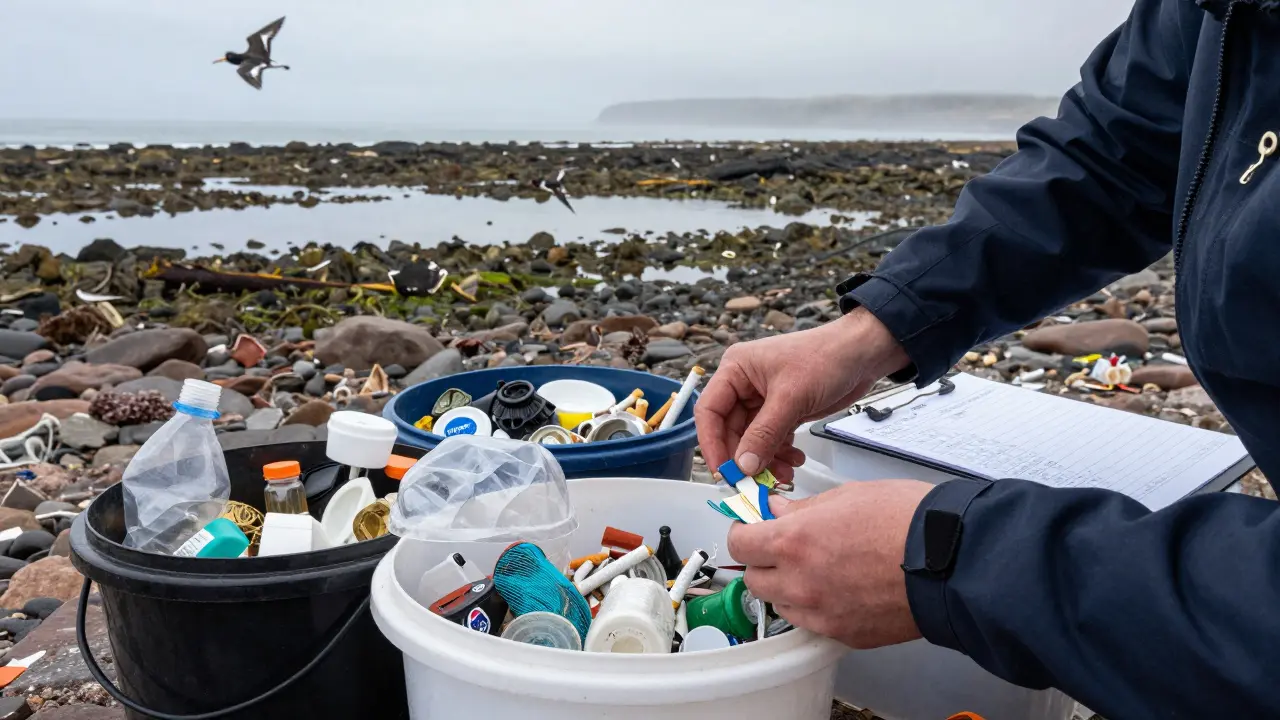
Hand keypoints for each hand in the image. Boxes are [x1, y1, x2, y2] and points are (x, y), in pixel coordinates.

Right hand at [696, 308, 908, 480]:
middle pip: (730, 431)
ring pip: (751, 440)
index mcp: (735, 369)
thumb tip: (743, 465)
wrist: (863, 354)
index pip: (709, 411)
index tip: (724, 471)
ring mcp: (763, 399)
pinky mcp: (782, 411)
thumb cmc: (827, 356)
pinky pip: (770, 440)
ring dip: (764, 459)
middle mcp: (744, 385)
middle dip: (744, 457)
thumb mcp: (791, 397)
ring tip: (783, 472)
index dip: (712, 444)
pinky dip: (779, 454)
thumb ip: (764, 434)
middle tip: (755, 481)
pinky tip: (794, 460)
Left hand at [728, 480, 933, 648]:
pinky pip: (813, 622)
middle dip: (763, 562)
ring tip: (817, 568)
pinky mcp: (844, 633)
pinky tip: (839, 588)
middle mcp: (800, 582)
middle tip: (784, 548)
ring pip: (781, 605)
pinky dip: (816, 607)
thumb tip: (779, 511)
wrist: (952, 560)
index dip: (744, 532)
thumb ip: (804, 509)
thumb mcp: (848, 495)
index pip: (739, 544)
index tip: (752, 528)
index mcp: (794, 541)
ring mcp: (821, 613)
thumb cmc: (908, 521)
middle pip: (754, 580)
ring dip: (787, 588)